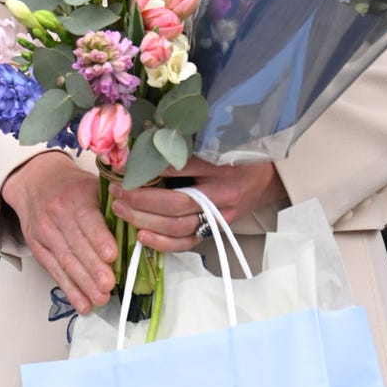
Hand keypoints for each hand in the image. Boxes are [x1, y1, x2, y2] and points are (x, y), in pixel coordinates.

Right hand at [1, 150, 117, 314]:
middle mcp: (58, 214)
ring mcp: (45, 232)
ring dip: (83, 284)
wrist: (36, 181)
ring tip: (100, 300)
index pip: (87, 218)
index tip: (112, 255)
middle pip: (76, 244)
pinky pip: (54, 271)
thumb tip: (139, 224)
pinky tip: (82, 304)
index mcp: (77, 195)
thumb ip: (113, 202)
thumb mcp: (93, 184)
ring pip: (65, 261)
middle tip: (109, 286)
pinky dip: (69, 290)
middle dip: (93, 268)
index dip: (99, 238)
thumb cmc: (72, 185)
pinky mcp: (38, 248)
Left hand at [109, 156, 286, 253]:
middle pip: (176, 202)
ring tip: (121, 210)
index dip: (152, 167)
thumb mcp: (220, 142)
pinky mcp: (216, 231)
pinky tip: (141, 236)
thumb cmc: (240, 155)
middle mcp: (221, 194)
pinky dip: (162, 243)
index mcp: (221, 166)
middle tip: (117, 191)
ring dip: (145, 220)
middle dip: (142, 199)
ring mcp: (219, 217)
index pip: (182, 167)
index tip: (127, 164)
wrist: (268, 179)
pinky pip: (187, 243)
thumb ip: (190, 146)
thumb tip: (150, 143)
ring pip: (178, 226)